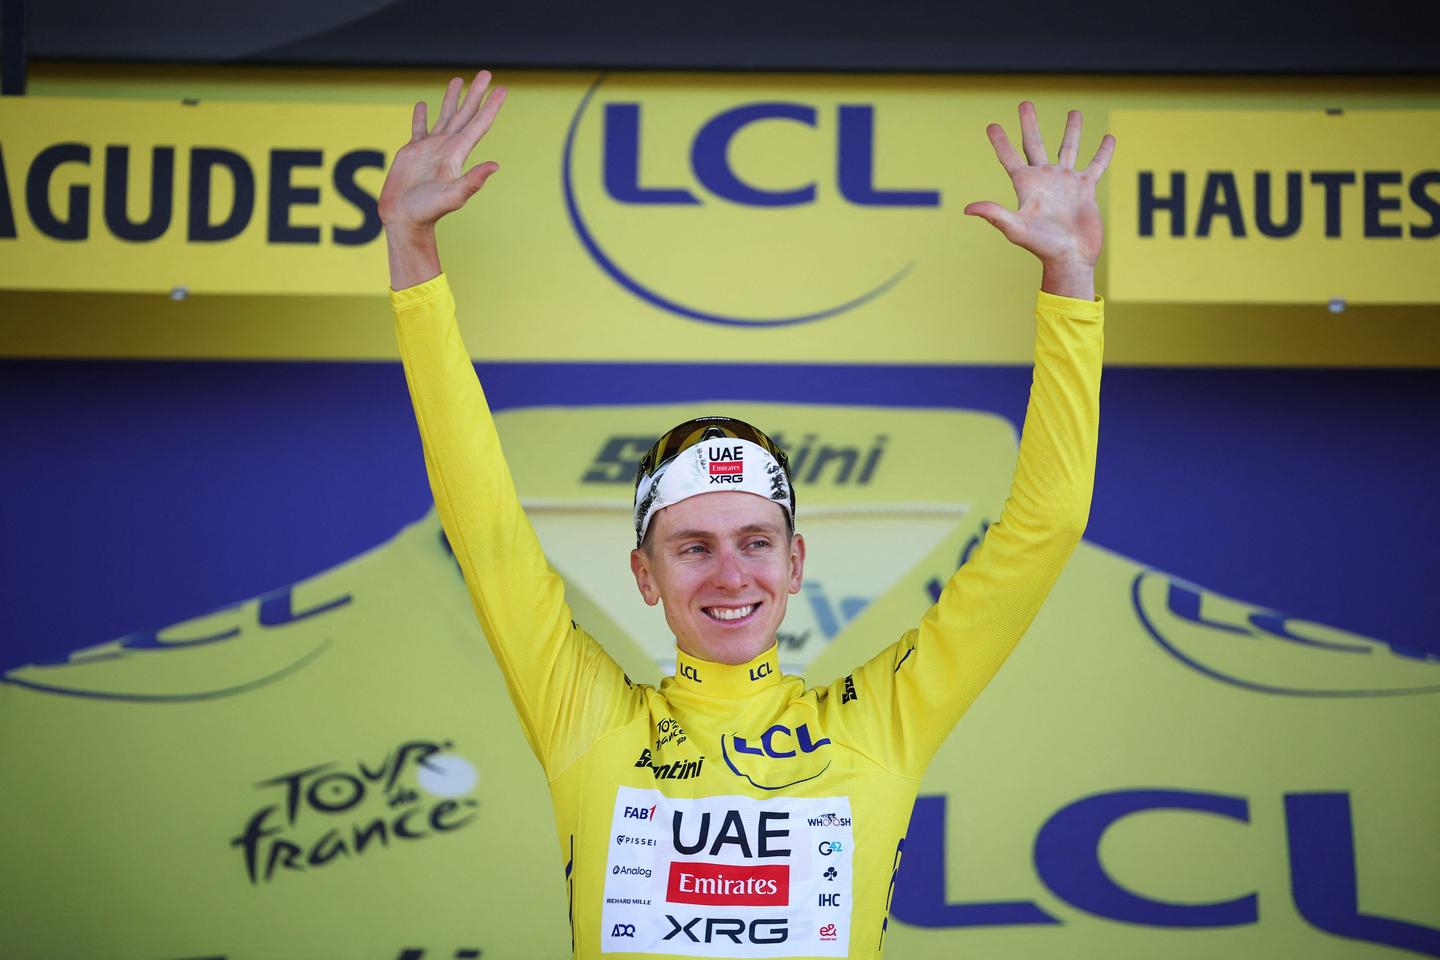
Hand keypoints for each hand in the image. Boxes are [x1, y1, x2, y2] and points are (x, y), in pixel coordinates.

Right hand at [379, 71, 507, 234]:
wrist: (405, 219)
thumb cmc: (428, 211)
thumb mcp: (453, 195)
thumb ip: (473, 181)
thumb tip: (495, 166)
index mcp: (458, 153)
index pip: (479, 124)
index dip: (491, 106)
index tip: (502, 89)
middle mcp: (447, 147)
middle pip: (465, 114)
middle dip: (475, 94)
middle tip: (486, 73)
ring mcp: (430, 148)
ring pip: (444, 116)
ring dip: (452, 99)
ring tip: (458, 80)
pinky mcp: (412, 152)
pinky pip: (419, 128)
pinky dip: (421, 115)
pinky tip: (422, 104)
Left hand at [963, 103, 1114, 273]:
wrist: (1070, 258)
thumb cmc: (1042, 247)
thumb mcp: (1016, 228)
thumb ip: (995, 215)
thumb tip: (968, 208)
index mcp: (1026, 185)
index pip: (1010, 157)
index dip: (1000, 142)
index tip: (991, 126)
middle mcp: (1044, 180)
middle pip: (1035, 144)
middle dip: (1029, 124)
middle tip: (1025, 103)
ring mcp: (1065, 182)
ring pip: (1068, 149)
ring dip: (1071, 130)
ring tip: (1074, 111)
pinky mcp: (1086, 189)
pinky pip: (1096, 165)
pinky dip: (1103, 152)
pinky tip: (1109, 137)